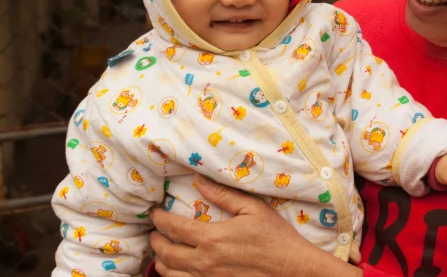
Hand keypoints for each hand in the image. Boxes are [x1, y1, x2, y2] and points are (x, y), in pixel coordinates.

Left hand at [150, 174, 362, 276]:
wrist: (292, 269)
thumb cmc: (275, 237)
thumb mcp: (252, 208)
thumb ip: (222, 194)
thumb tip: (198, 179)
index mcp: (212, 238)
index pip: (173, 228)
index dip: (158, 219)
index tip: (154, 212)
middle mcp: (205, 262)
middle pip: (166, 253)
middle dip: (155, 240)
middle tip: (154, 231)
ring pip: (170, 273)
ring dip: (161, 261)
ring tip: (162, 250)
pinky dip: (175, 275)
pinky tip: (178, 268)